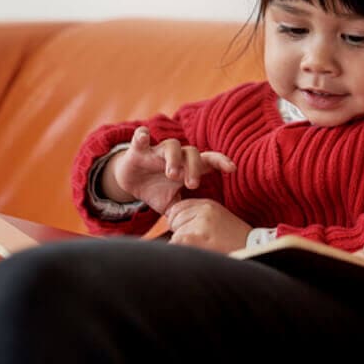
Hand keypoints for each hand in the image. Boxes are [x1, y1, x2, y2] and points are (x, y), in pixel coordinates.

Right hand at [106, 127, 235, 213]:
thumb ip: (183, 210)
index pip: (209, 160)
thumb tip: (196, 227)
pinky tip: (144, 137)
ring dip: (174, 159)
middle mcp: (176, 155)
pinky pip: (140, 138)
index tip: (232, 169)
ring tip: (172, 174)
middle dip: (195, 167)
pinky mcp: (138, 149)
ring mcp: (158, 151)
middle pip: (192, 152)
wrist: (130, 182)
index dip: (221, 162)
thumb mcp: (171, 204)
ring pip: (172, 145)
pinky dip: (142, 136)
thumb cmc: (156, 191)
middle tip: (192, 184)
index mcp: (187, 166)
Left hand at [163, 198, 252, 253]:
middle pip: (173, 219)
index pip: (178, 207)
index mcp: (209, 204)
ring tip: (203, 248)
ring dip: (183, 244)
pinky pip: (175, 243)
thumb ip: (197, 216)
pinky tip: (197, 254)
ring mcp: (200, 223)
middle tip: (200, 242)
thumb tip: (171, 218)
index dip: (180, 221)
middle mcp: (204, 210)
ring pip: (174, 233)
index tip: (191, 231)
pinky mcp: (196, 238)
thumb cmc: (233, 240)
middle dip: (179, 232)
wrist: (252, 251)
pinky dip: (181, 252)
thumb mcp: (217, 220)